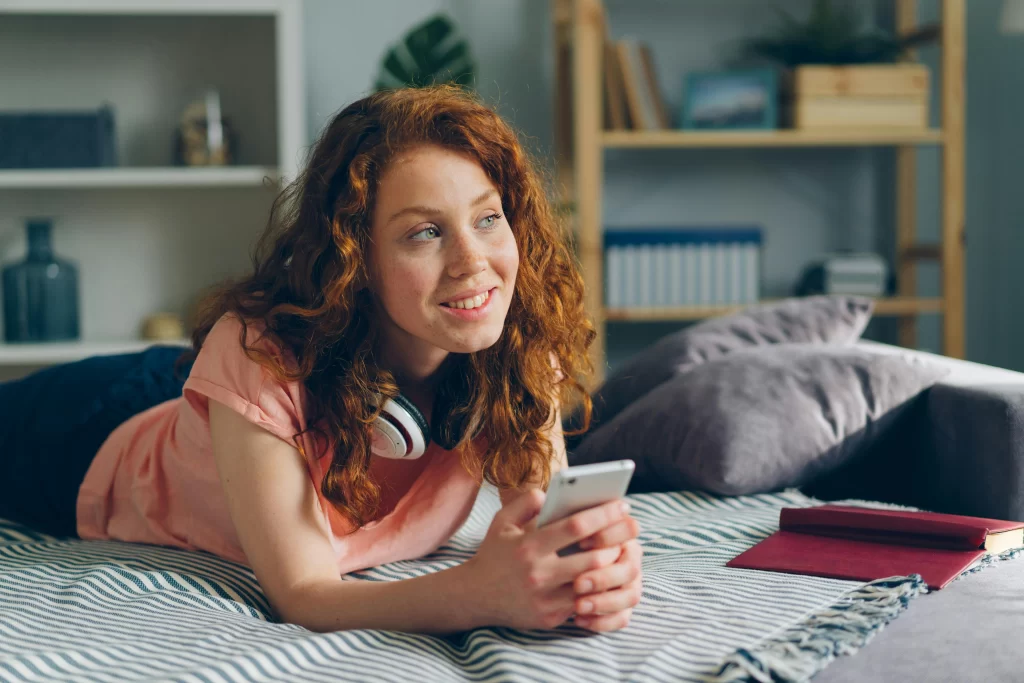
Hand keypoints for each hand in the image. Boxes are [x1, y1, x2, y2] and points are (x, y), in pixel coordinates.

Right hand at [461, 490, 631, 630]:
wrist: (474, 596)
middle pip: (594, 558)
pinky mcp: (549, 618)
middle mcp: (539, 573)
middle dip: (618, 542)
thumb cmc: (495, 553)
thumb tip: (552, 493)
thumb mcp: (503, 521)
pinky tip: (607, 576)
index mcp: (530, 545)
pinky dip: (598, 590)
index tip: (623, 504)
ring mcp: (546, 599)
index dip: (604, 514)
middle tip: (633, 530)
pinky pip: (584, 604)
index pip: (576, 526)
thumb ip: (527, 502)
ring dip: (612, 568)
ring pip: (593, 584)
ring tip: (622, 552)